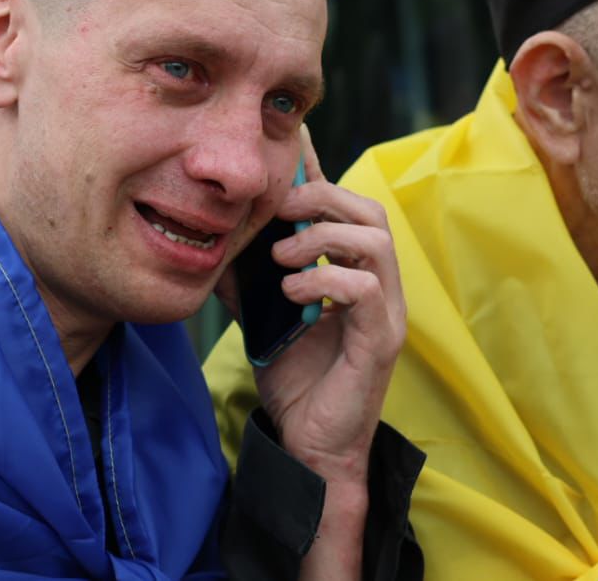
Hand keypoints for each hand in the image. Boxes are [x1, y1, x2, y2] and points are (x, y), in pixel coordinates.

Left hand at [219, 125, 406, 483]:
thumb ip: (246, 281)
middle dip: (321, 197)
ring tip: (280, 258)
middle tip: (277, 212)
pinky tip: (291, 293)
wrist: (309, 445)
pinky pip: (365, 289)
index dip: (318, 175)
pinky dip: (323, 280)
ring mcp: (386, 312)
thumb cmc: (296, 381)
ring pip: (375, 241)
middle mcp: (378, 286)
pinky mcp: (381, 341)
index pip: (347, 207)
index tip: (286, 153)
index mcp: (354, 273)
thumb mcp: (262, 318)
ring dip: (320, 237)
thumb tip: (211, 244)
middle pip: (370, 210)